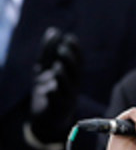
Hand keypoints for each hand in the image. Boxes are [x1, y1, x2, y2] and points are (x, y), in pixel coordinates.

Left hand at [27, 27, 81, 144]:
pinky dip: (53, 95)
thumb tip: (54, 31)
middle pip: (75, 73)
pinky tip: (48, 89)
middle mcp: (72, 86)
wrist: (47, 118)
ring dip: (63, 77)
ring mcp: (66, 98)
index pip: (77, 61)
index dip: (75, 50)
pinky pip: (56, 102)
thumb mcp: (45, 68)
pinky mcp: (56, 109)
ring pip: (67, 87)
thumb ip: (49, 51)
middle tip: (62, 48)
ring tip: (56, 66)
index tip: (70, 37)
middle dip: (70, 61)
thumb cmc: (48, 90)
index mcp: (71, 76)